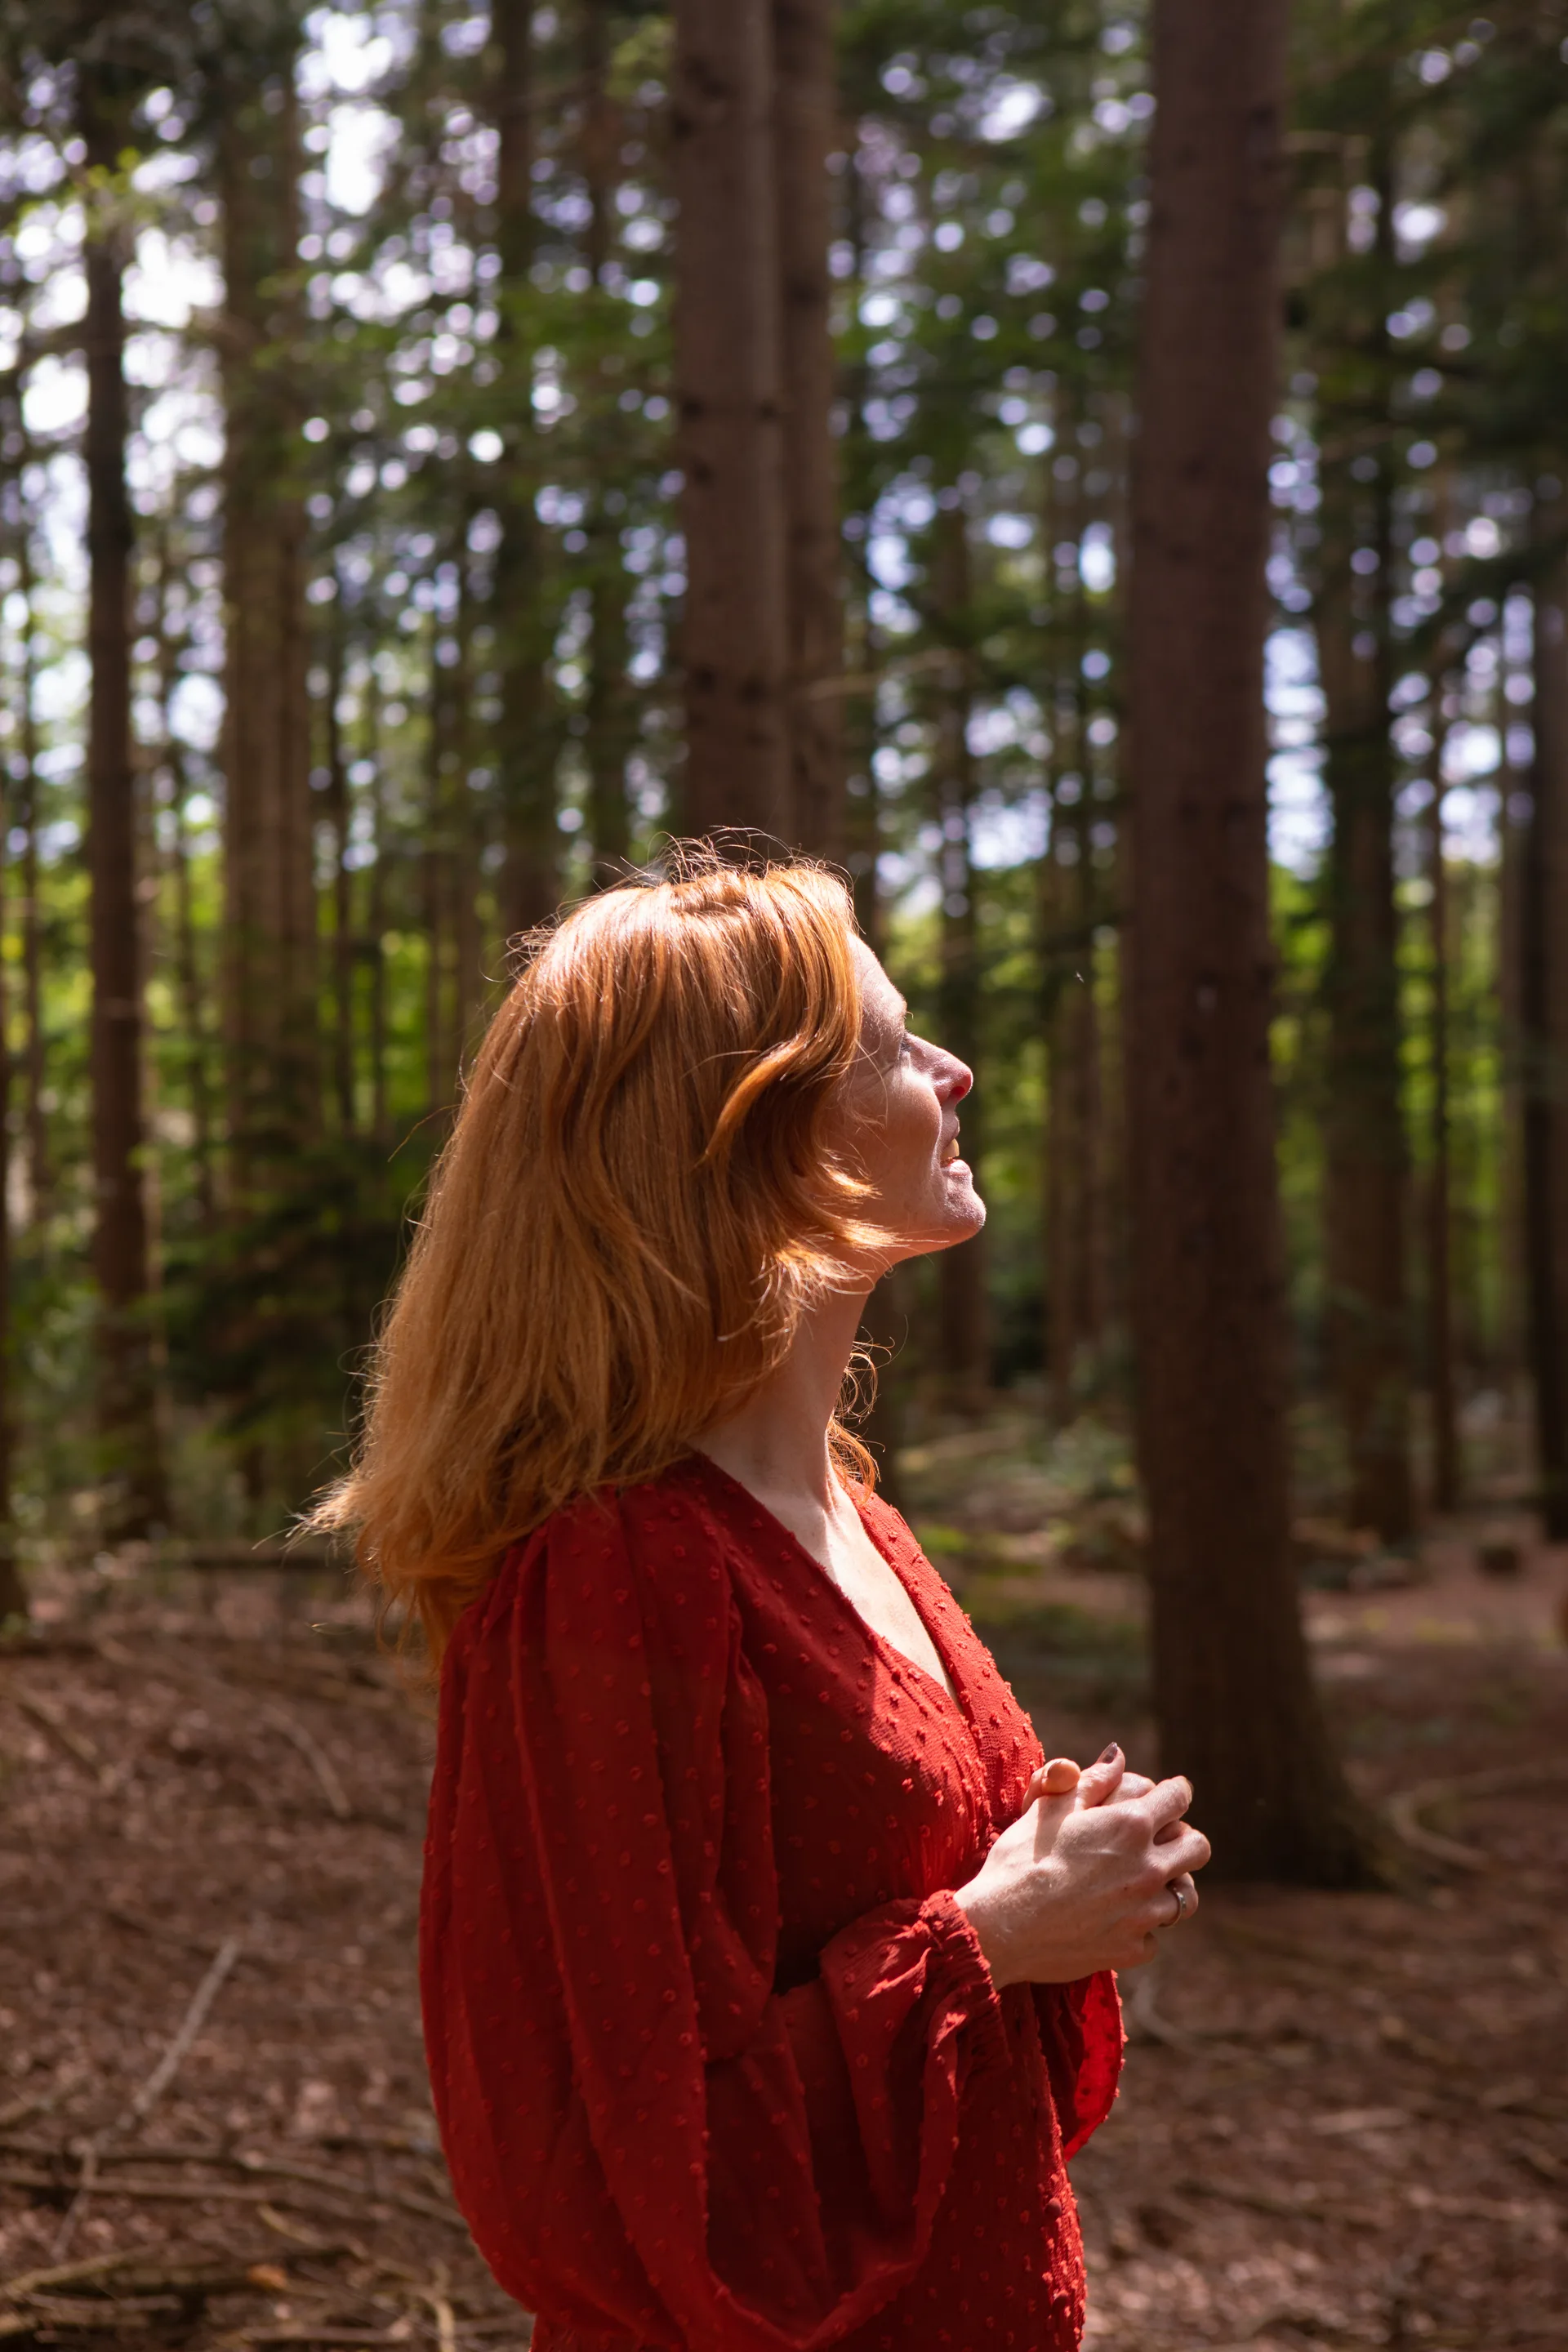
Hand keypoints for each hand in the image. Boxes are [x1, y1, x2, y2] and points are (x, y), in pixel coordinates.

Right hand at [953, 1745, 1209, 1987]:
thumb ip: (1093, 1779)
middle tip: (1160, 1840)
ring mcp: (1144, 1913)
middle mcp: (1148, 1868)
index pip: (1179, 1797)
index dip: (1173, 1792)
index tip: (1165, 1796)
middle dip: (1183, 1837)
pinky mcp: (1133, 1949)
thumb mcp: (1051, 1806)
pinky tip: (1114, 1920)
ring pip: (1186, 1896)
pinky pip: (1153, 1935)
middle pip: (1198, 1847)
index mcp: (1130, 1825)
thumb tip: (1118, 1754)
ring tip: (1145, 1883)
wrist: (1000, 1926)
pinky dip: (1139, 1926)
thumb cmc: (1021, 1858)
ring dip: (1171, 1885)